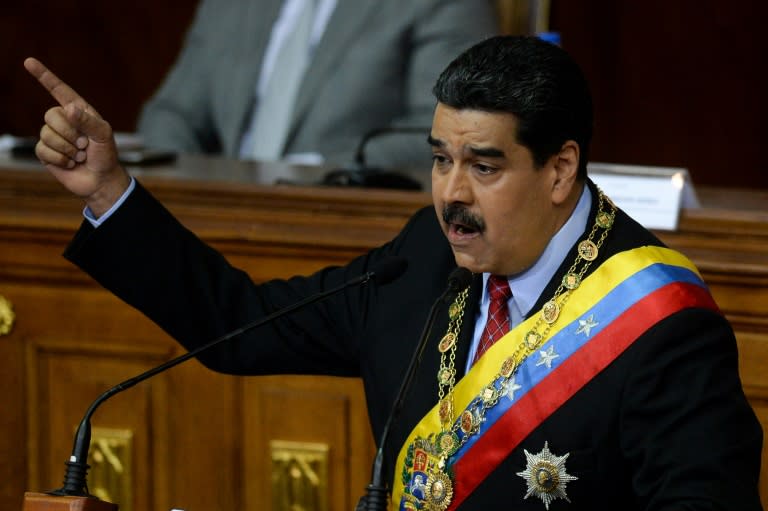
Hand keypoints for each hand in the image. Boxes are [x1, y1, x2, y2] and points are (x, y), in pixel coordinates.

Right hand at [24, 57, 130, 216]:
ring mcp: (53, 136)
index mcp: (79, 111)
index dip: (44, 76)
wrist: (101, 180)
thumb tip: (68, 109)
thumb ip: (89, 121)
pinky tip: (70, 163)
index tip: (29, 61)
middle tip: (84, 144)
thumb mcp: (104, 135)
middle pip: (51, 114)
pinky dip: (60, 159)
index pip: (59, 90)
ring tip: (80, 155)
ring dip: (67, 148)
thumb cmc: (106, 155)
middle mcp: (64, 120)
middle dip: (69, 132)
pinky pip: (43, 149)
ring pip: (46, 133)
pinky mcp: (46, 152)